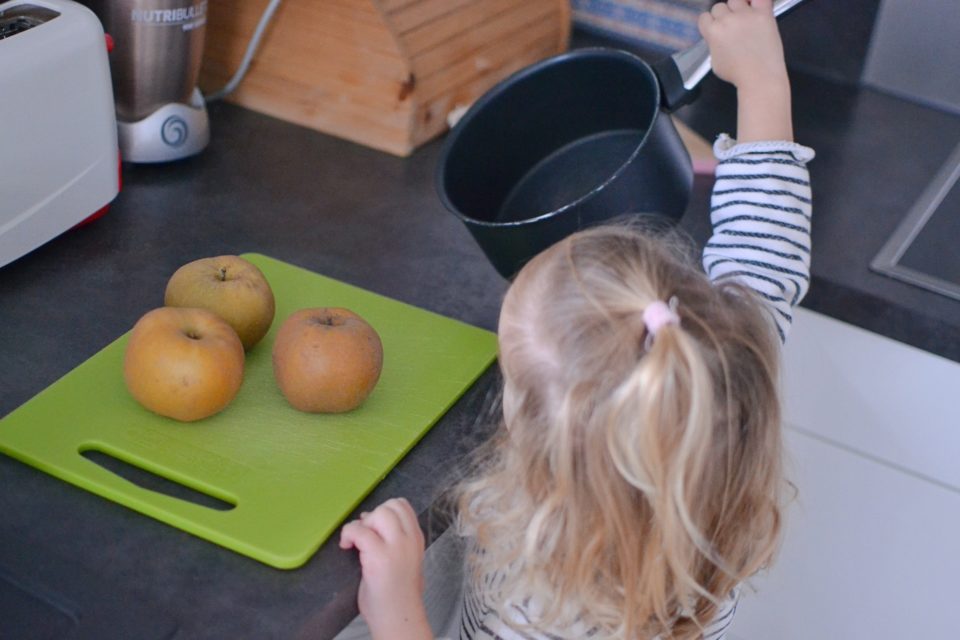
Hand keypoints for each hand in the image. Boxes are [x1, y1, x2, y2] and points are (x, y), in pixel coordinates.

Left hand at [339, 498, 431, 639]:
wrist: (398, 617)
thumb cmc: (397, 593)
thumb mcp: (405, 560)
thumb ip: (394, 539)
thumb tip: (370, 521)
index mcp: (416, 539)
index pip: (403, 505)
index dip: (384, 510)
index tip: (374, 527)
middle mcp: (409, 539)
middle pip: (390, 505)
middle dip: (373, 515)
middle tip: (366, 535)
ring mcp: (395, 547)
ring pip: (378, 513)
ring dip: (362, 524)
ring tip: (357, 542)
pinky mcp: (378, 557)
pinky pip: (359, 531)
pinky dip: (348, 534)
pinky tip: (346, 546)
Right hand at [699, 0, 785, 91]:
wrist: (759, 77)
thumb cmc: (736, 74)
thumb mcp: (714, 62)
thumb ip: (713, 44)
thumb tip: (717, 38)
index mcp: (713, 31)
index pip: (704, 17)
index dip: (709, 24)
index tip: (716, 31)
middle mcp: (727, 19)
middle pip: (719, 7)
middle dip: (723, 17)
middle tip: (731, 28)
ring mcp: (746, 15)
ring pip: (735, 0)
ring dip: (737, 7)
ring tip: (743, 18)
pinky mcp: (763, 14)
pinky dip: (755, 1)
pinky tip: (755, 6)